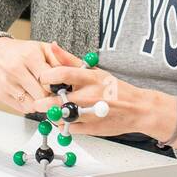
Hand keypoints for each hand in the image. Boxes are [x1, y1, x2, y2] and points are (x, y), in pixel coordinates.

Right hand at [0, 38, 64, 113]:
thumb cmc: (23, 51)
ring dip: (41, 104)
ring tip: (44, 95)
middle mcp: (16, 70)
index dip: (59, 87)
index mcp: (29, 56)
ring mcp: (7, 84)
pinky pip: (23, 109)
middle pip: (41, 95)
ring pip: (32, 105)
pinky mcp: (2, 95)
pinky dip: (31, 106)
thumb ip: (61, 59)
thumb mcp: (43, 48)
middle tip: (58, 96)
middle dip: (52, 97)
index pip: (49, 80)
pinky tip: (33, 96)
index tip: (65, 88)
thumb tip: (77, 72)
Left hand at [34, 43, 173, 139]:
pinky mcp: (90, 130)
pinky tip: (66, 117)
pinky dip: (63, 124)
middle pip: (56, 101)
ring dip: (52, 114)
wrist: (137, 109)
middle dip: (42, 102)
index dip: (46, 76)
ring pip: (59, 118)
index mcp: (90, 79)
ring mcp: (89, 115)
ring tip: (54, 109)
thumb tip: (52, 46)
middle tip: (39, 100)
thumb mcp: (94, 71)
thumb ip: (70, 60)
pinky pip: (67, 129)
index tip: (42, 78)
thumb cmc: (114, 89)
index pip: (61, 74)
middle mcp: (89, 97)